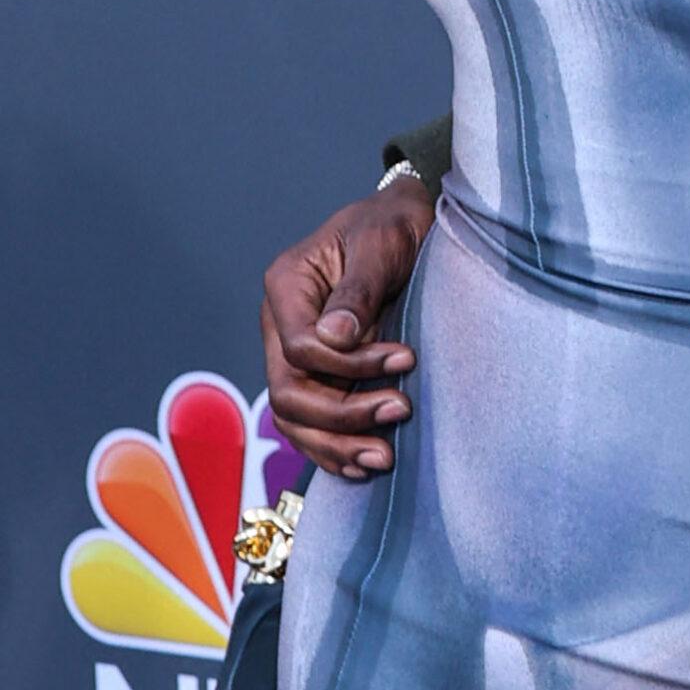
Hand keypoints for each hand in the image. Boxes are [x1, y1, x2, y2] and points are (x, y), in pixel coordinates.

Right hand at [262, 181, 434, 478]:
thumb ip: (357, 290)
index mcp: (287, 287)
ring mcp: (296, 354)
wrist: (406, 224)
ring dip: (338, 444)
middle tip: (399, 411)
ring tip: (385, 457)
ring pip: (296, 419)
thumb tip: (334, 338)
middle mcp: (283, 325)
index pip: (299, 348)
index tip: (405, 357)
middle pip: (290, 392)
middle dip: (343, 415)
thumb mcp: (379, 245)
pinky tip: (362, 465)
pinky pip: (311, 424)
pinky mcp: (320, 374)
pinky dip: (334, 448)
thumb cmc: (392, 225)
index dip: (348, 364)